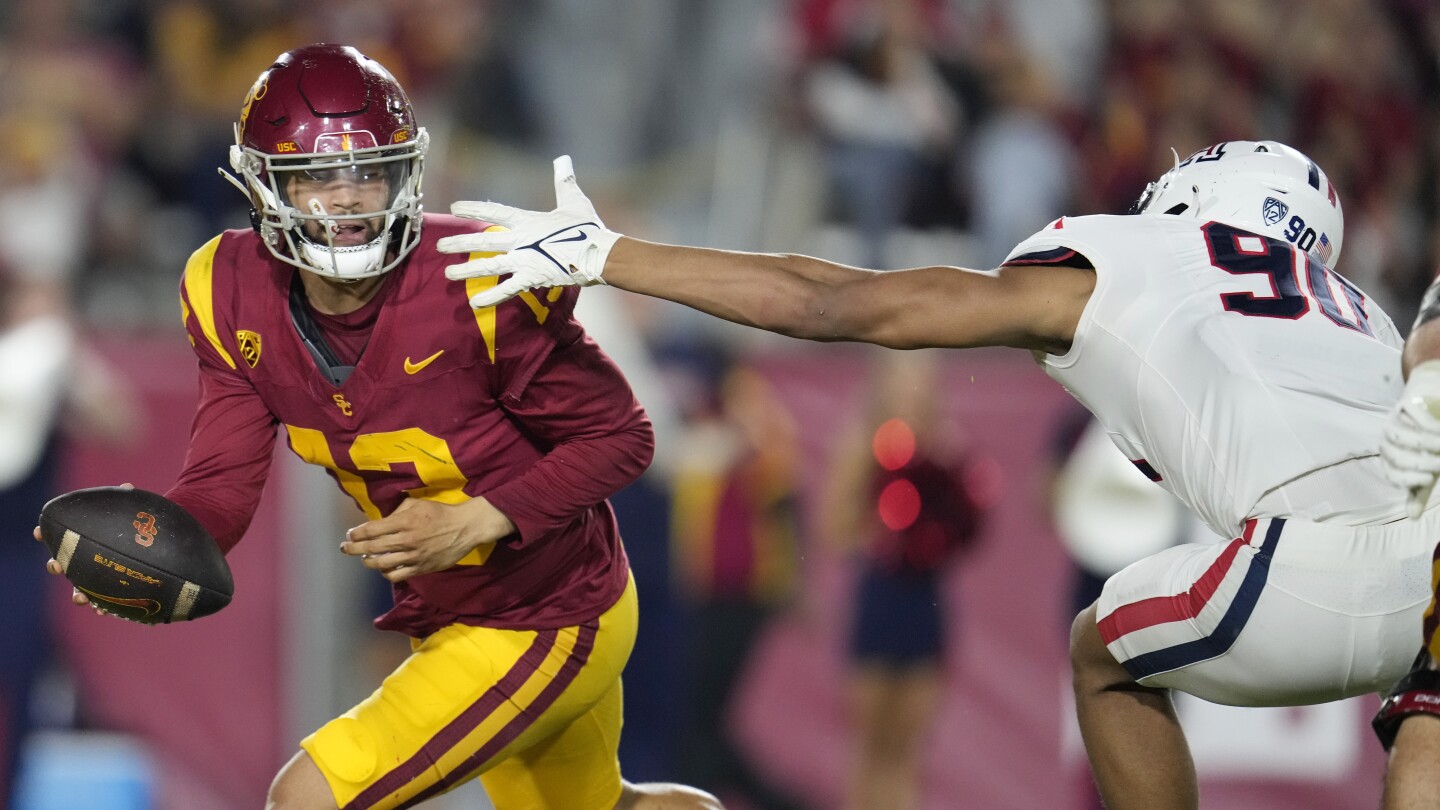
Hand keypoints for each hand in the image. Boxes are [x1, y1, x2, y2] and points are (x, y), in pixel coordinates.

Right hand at [35, 483, 134, 613]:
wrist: (160, 544)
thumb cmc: (140, 526)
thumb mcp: (134, 512)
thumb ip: (128, 500)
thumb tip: (126, 486)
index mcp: (85, 540)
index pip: (61, 537)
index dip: (47, 534)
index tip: (39, 532)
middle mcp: (86, 560)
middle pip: (62, 565)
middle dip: (56, 566)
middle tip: (58, 565)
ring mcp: (98, 577)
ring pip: (79, 590)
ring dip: (77, 594)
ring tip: (80, 597)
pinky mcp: (114, 592)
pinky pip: (103, 604)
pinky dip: (101, 608)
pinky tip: (102, 611)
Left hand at [340, 496, 515, 581]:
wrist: (465, 528)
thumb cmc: (440, 513)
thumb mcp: (417, 504)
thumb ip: (397, 512)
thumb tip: (381, 521)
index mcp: (405, 522)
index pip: (372, 530)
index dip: (356, 533)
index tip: (349, 534)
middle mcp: (406, 540)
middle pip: (372, 548)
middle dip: (354, 548)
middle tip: (345, 548)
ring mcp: (413, 556)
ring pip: (381, 564)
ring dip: (368, 561)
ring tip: (364, 559)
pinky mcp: (421, 568)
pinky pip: (397, 575)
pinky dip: (386, 573)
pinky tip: (383, 568)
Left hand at [437, 155, 620, 307]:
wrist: (599, 254)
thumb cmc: (587, 228)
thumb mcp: (574, 200)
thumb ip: (564, 181)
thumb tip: (564, 159)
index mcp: (527, 220)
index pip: (494, 210)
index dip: (473, 208)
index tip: (455, 208)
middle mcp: (521, 240)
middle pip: (484, 240)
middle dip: (461, 242)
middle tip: (440, 246)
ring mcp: (525, 260)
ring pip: (490, 265)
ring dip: (468, 270)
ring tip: (449, 273)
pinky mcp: (533, 278)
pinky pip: (508, 289)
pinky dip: (492, 296)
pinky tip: (474, 303)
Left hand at [1381, 361, 1439, 517]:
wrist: (1435, 409)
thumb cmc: (1432, 445)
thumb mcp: (1427, 469)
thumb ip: (1420, 490)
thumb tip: (1412, 517)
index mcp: (1390, 460)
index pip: (1393, 474)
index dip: (1409, 478)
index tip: (1428, 479)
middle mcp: (1386, 442)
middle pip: (1396, 455)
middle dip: (1421, 461)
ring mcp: (1391, 421)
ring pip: (1402, 435)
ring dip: (1426, 443)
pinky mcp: (1402, 405)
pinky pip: (1411, 416)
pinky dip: (1429, 423)